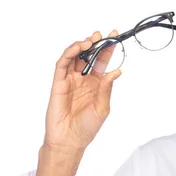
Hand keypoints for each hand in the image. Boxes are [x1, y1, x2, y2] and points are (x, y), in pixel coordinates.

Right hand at [43, 30, 122, 152]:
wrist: (69, 140)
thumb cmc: (87, 127)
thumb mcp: (102, 107)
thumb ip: (106, 89)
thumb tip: (117, 71)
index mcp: (96, 84)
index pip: (102, 62)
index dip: (108, 49)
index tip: (115, 36)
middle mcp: (83, 79)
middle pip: (89, 56)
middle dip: (95, 43)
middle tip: (103, 35)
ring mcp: (70, 80)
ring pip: (74, 57)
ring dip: (81, 45)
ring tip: (91, 39)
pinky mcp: (58, 83)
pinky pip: (62, 65)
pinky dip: (68, 54)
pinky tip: (77, 48)